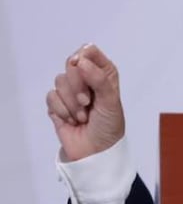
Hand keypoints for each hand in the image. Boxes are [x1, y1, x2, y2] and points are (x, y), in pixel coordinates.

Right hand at [46, 44, 124, 161]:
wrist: (95, 151)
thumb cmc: (109, 125)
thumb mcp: (111, 101)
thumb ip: (99, 79)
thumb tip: (81, 61)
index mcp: (104, 74)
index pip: (90, 51)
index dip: (84, 57)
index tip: (84, 68)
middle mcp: (87, 79)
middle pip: (71, 63)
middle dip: (78, 85)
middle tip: (88, 102)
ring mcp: (70, 91)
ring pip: (60, 81)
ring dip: (72, 102)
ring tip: (83, 116)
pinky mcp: (57, 104)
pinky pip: (51, 96)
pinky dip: (62, 110)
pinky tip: (72, 120)